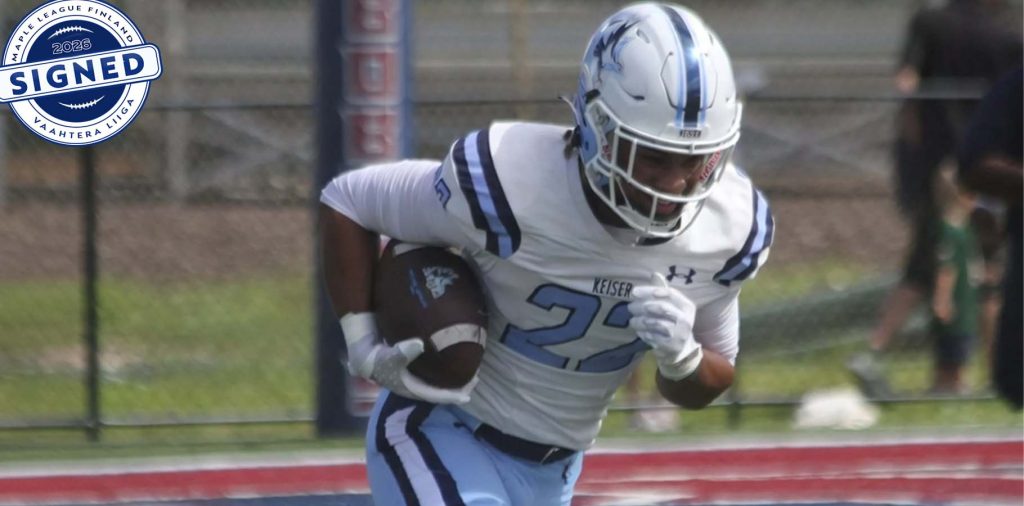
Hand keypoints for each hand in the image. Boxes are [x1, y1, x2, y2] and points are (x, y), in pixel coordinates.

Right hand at [341, 312, 475, 403]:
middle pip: (440, 393)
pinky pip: (434, 378)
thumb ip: (402, 351)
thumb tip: (420, 344)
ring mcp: (414, 382)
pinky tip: (453, 367)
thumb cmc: (377, 357)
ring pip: (438, 386)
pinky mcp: (414, 374)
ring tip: (471, 375)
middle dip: (457, 389)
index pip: (435, 396)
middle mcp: (414, 388)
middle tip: (476, 381)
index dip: (452, 396)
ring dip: (453, 382)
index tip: (468, 396)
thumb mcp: (388, 355)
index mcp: (411, 388)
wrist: (364, 356)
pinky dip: (445, 375)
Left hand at [628, 273, 702, 379]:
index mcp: (687, 306)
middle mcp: (686, 319)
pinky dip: (643, 333)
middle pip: (660, 308)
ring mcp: (679, 334)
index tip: (634, 292)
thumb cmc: (673, 323)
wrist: (681, 350)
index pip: (669, 294)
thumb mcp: (672, 306)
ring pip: (654, 323)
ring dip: (639, 321)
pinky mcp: (671, 346)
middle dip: (642, 306)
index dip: (650, 291)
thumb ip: (662, 291)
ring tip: (632, 320)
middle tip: (630, 307)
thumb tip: (655, 274)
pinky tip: (639, 331)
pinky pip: (652, 336)